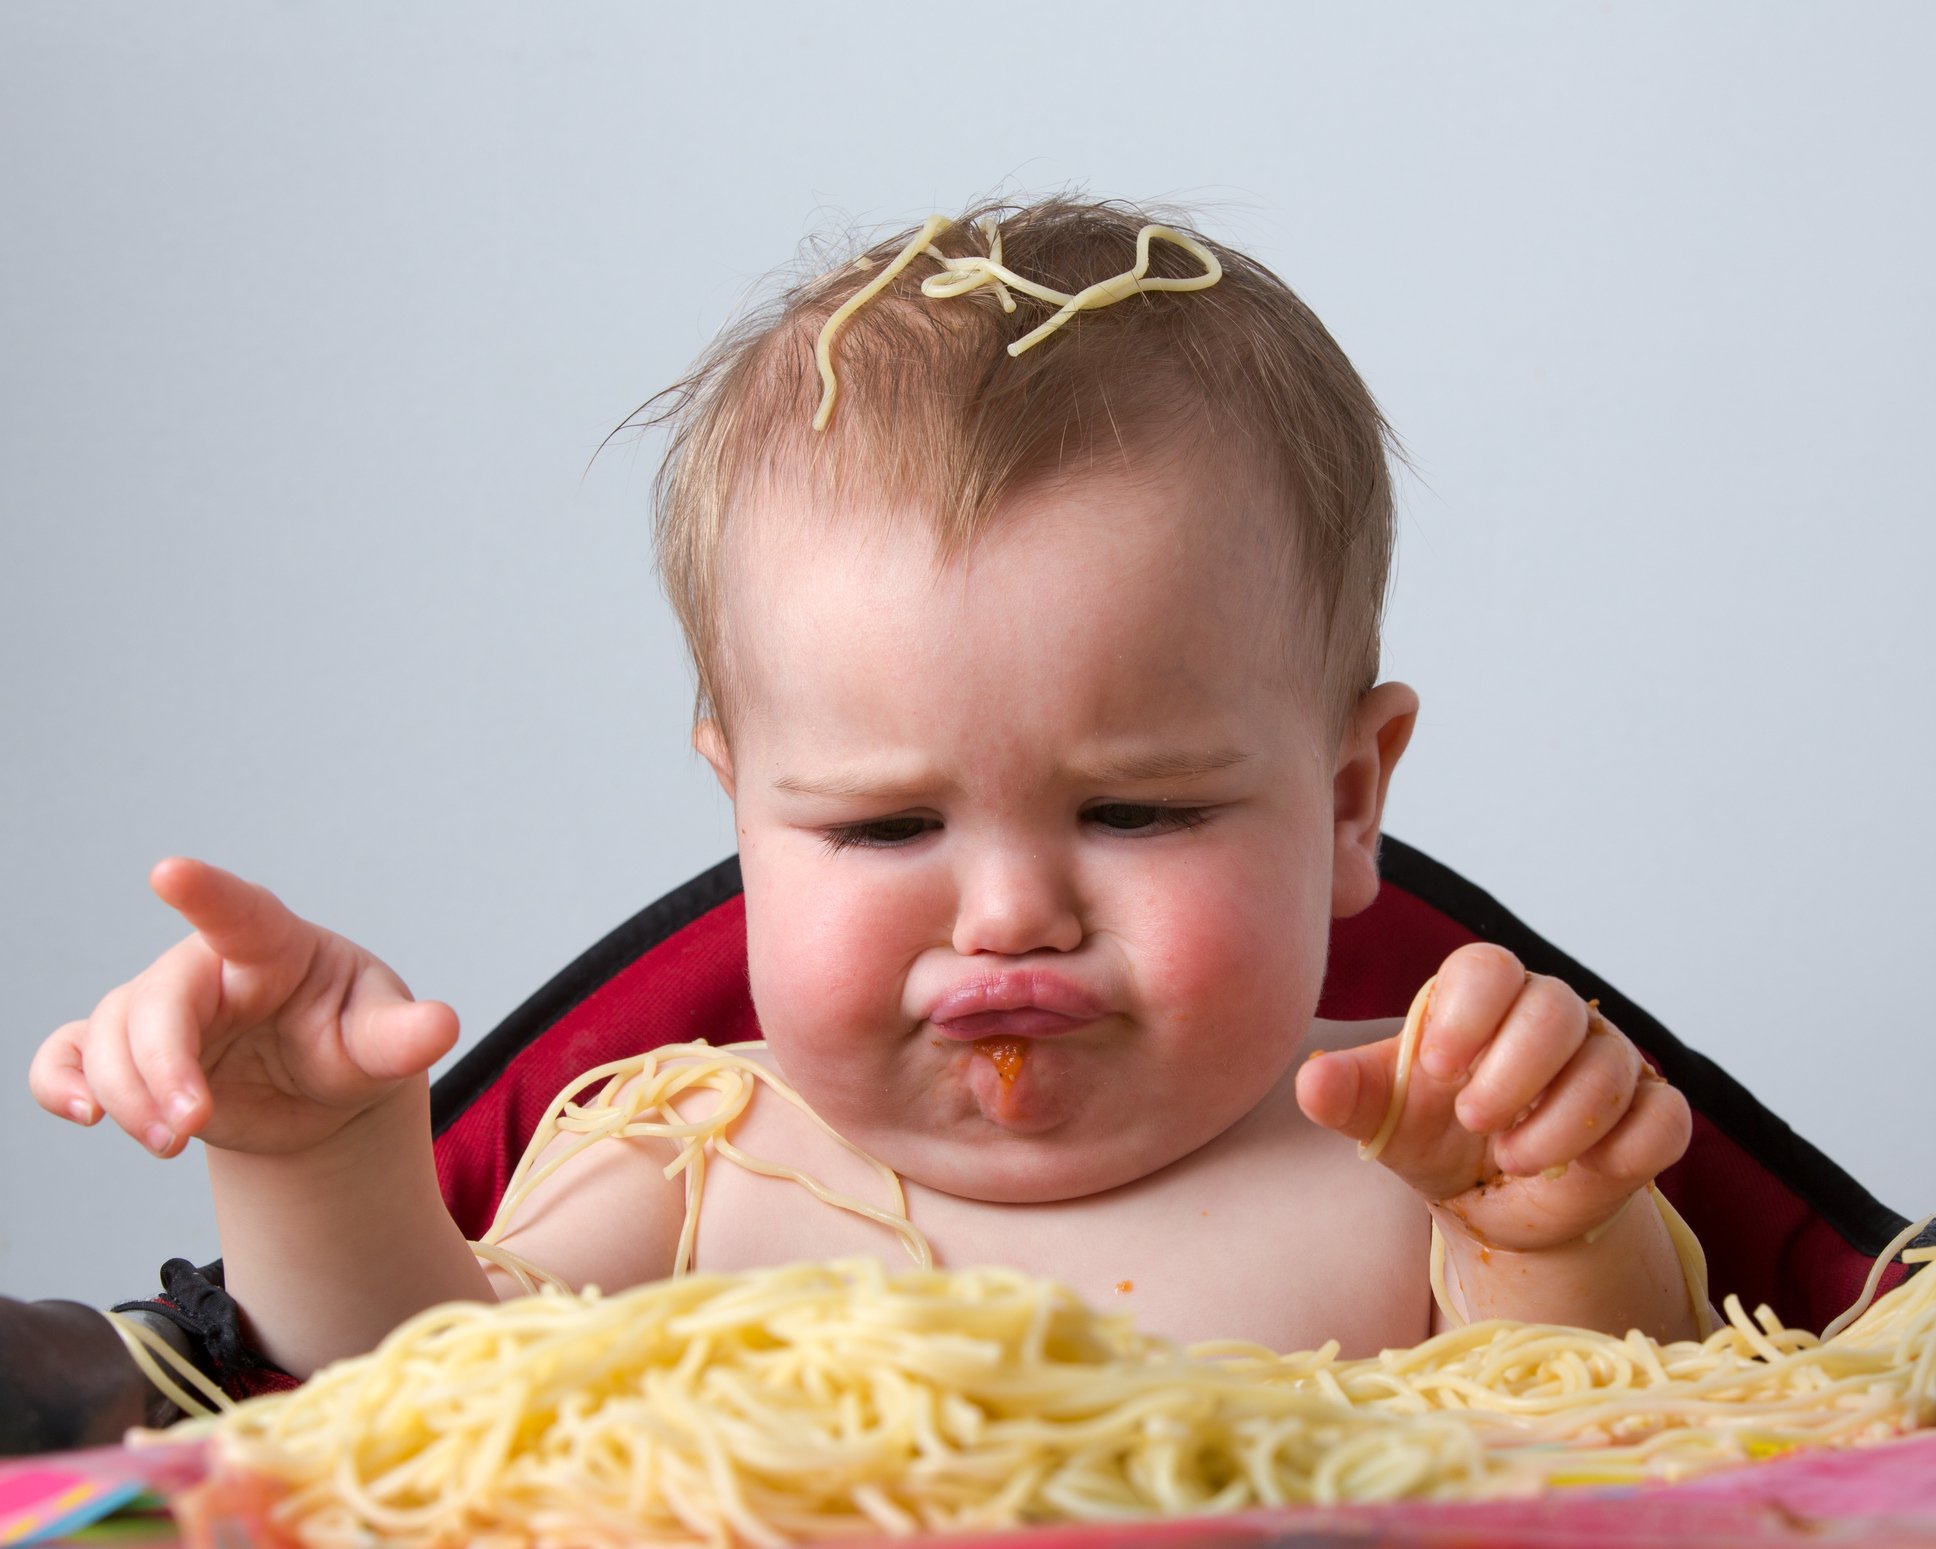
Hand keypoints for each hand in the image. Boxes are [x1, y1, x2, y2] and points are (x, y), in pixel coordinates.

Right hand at [30, 859, 458, 1158]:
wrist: (320, 1093)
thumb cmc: (351, 1038)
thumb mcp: (382, 1039)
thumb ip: (402, 1036)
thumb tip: (441, 1026)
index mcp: (272, 945)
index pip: (236, 910)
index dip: (204, 891)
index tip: (169, 872)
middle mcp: (207, 969)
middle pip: (154, 1001)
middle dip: (161, 1068)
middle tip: (190, 1127)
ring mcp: (161, 1010)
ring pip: (106, 1036)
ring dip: (125, 1095)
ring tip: (173, 1141)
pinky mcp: (127, 1055)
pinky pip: (65, 1055)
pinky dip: (58, 1081)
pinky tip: (82, 1114)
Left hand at [1295, 943, 1691, 1251]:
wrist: (1489, 1202)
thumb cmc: (1433, 1136)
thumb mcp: (1385, 1120)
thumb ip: (1347, 1094)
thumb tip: (1312, 1080)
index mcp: (1482, 1000)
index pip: (1488, 967)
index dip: (1467, 1013)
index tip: (1436, 1068)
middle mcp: (1550, 1018)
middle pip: (1555, 1009)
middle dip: (1516, 1071)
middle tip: (1474, 1121)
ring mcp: (1608, 1062)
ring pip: (1612, 1066)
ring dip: (1560, 1124)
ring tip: (1512, 1161)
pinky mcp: (1649, 1115)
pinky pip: (1664, 1117)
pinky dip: (1627, 1149)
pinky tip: (1584, 1173)